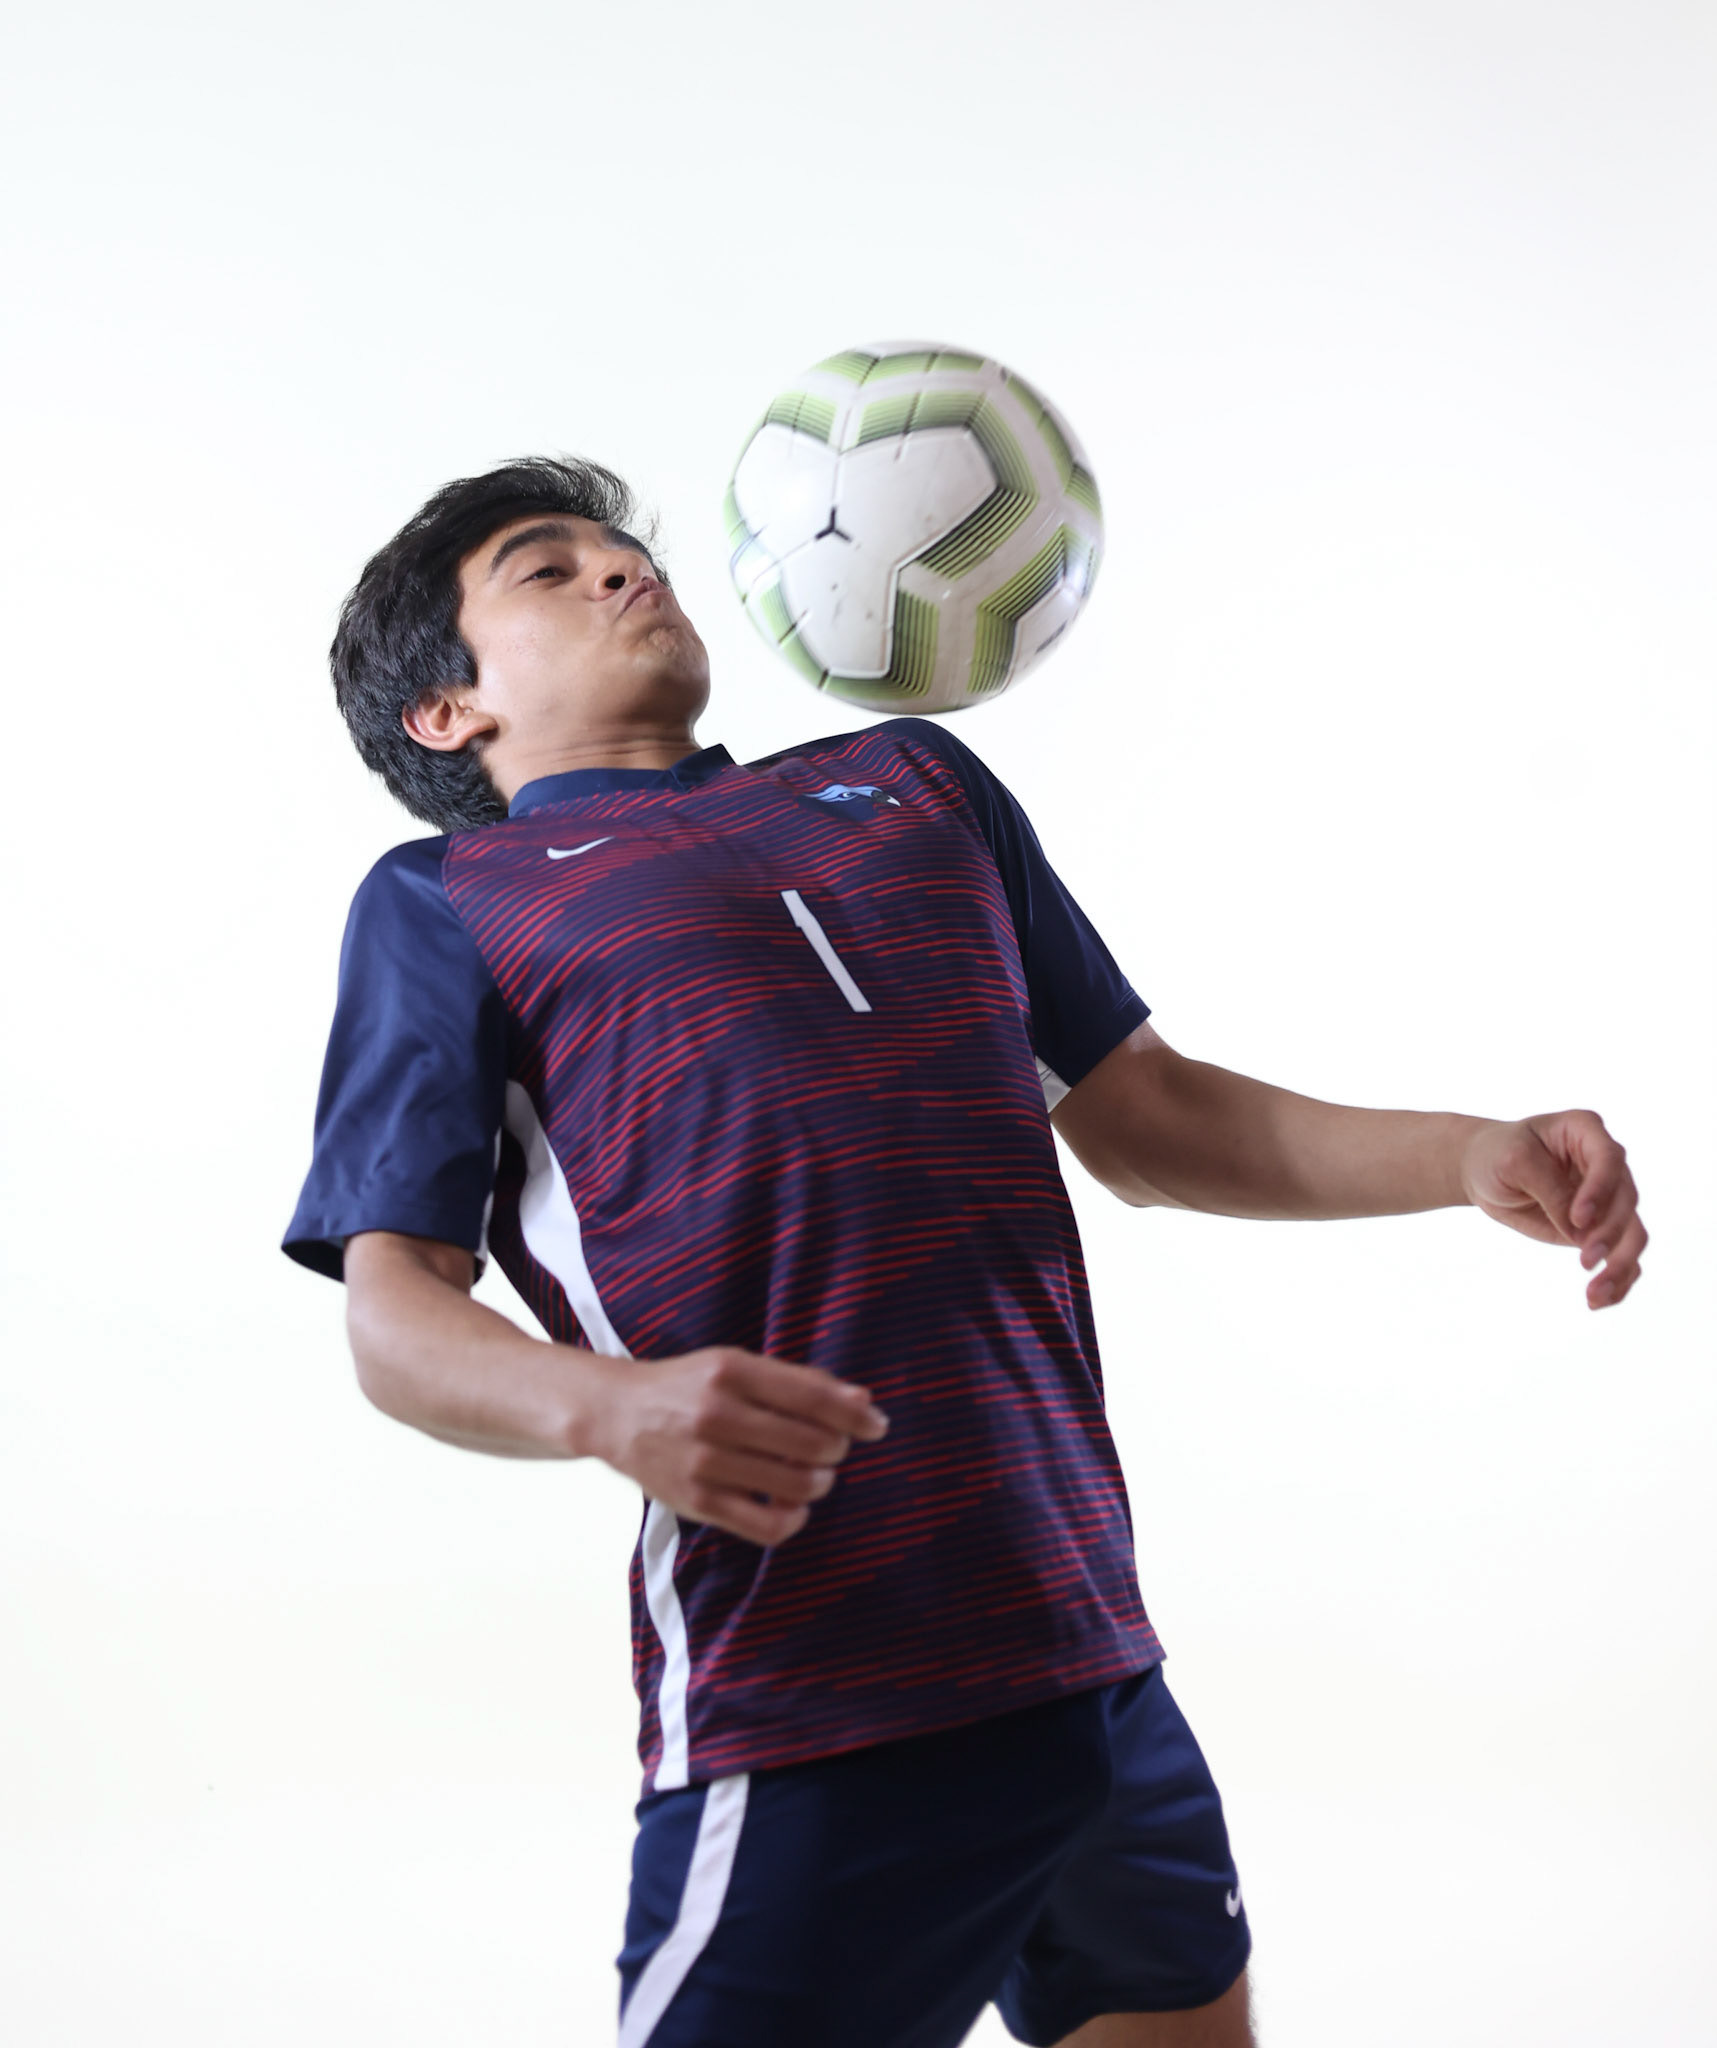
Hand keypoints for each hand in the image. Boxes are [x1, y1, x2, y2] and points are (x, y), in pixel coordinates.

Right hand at [582, 1346, 889, 1545]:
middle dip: (836, 1449)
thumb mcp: (734, 1365)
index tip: (877, 1426)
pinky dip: (794, 1519)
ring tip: (813, 1474)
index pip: (813, 1396)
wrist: (616, 1414)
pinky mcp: (697, 1502)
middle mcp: (717, 1414)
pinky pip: (767, 1526)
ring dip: (820, 1482)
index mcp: (730, 1371)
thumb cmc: (686, 1386)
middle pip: (812, 1444)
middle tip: (832, 1448)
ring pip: (797, 1485)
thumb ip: (796, 1381)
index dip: (855, 1415)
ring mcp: (705, 1462)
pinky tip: (792, 1505)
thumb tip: (863, 1400)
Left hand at [1459, 1111, 1645, 1309]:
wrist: (1484, 1170)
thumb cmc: (1498, 1155)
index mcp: (1586, 1131)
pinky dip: (1617, 1280)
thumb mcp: (1514, 1163)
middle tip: (1585, 1261)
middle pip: (1626, 1201)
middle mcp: (1606, 1164)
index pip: (1609, 1159)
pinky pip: (1622, 1255)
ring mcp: (1607, 1198)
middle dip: (1610, 1234)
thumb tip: (1580, 1235)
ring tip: (1596, 1293)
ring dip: (1620, 1265)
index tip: (1579, 1219)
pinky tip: (1600, 1300)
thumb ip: (1549, 1191)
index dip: (1600, 1190)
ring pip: (1632, 1233)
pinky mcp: (1600, 1228)